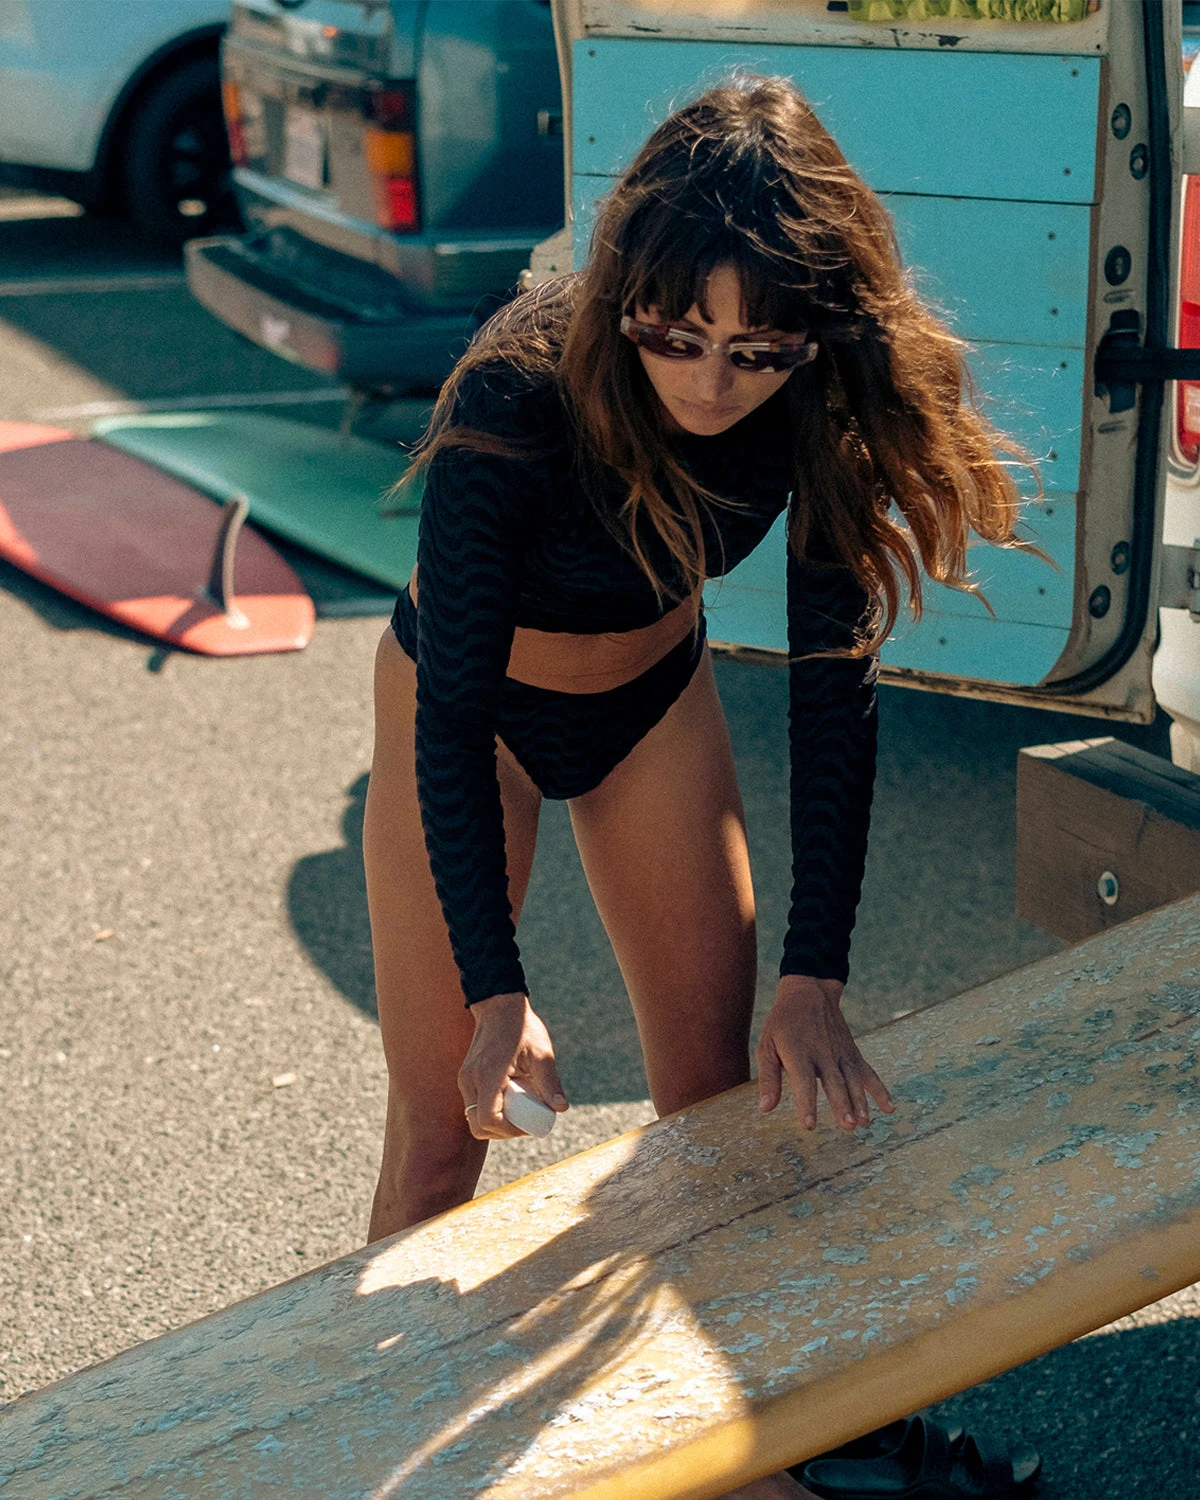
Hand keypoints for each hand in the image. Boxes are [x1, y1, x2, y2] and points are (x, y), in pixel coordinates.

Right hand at [458, 992, 568, 1138]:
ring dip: (495, 1122)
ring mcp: (466, 1079)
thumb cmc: (522, 1027)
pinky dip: (490, 1110)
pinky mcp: (466, 1077)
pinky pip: (474, 1105)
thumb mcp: (541, 1053)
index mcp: (488, 1076)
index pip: (487, 1120)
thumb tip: (561, 1108)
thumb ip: (550, 1082)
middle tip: (524, 1124)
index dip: (508, 1131)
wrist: (500, 1006)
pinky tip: (510, 1099)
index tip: (526, 1126)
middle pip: (478, 1125)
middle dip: (502, 1132)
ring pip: (474, 1117)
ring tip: (518, 1110)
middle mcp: (470, 1080)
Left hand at [756, 974, 894, 1131]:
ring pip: (853, 1079)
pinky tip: (888, 1107)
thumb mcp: (766, 1046)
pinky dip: (879, 1089)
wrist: (809, 992)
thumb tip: (766, 1109)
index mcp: (798, 1053)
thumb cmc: (782, 1024)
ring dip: (859, 1101)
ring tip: (862, 1122)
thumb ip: (768, 1079)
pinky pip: (868, 1072)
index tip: (809, 1125)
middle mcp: (822, 1053)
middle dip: (841, 1104)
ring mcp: (840, 1053)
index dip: (807, 1103)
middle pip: (834, 1082)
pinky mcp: (852, 1052)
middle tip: (847, 1125)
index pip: (804, 1081)